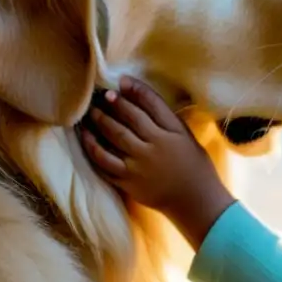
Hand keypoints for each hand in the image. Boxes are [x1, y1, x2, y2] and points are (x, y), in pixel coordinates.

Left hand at [79, 76, 235, 249]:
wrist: (194, 200)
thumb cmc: (193, 164)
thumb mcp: (185, 135)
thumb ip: (164, 116)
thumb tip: (138, 95)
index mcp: (172, 133)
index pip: (151, 105)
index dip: (135, 91)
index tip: (122, 81)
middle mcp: (154, 148)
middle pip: (129, 119)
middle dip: (114, 104)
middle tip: (102, 94)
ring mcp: (139, 167)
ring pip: (114, 139)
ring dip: (100, 122)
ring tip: (91, 113)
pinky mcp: (128, 183)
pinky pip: (105, 164)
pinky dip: (93, 149)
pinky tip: (87, 138)